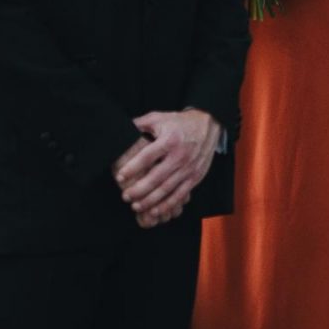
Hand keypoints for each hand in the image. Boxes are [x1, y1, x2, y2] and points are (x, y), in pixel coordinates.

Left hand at [114, 108, 220, 227]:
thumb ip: (140, 123)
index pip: (147, 156)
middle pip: (156, 177)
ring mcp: (189, 168)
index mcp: (170, 140)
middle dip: (139, 189)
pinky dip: (167, 205)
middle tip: (125, 196)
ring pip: (167, 189)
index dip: (132, 168)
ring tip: (136, 206)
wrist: (209, 125)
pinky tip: (155, 210)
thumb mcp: (159, 118)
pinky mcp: (195, 177)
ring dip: (150, 200)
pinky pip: (180, 195)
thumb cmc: (180, 123)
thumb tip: (122, 129)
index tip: (120, 177)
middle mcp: (180, 155)